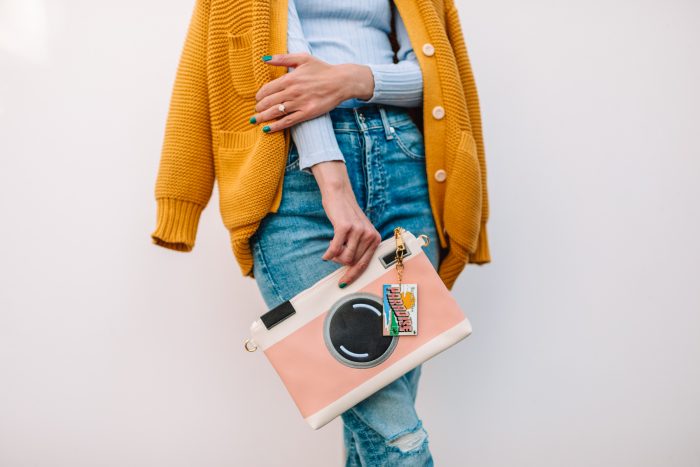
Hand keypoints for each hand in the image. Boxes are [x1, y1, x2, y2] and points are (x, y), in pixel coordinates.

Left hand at [251, 53, 373, 131]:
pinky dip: (275, 126)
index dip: (260, 95)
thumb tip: (265, 59)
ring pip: (276, 112)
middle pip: (269, 102)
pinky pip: (287, 121)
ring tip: (255, 121)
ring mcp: (299, 104)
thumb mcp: (303, 58)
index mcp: (290, 78)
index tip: (258, 99)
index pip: (267, 89)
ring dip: (263, 117)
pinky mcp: (307, 113)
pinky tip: (267, 129)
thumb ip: (283, 58)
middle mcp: (292, 92)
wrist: (341, 82)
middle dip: (259, 108)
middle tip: (256, 111)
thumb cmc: (322, 69)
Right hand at [312, 161, 381, 287]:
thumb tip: (350, 267)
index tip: (343, 283)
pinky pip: (335, 250)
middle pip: (352, 262)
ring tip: (333, 245)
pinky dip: (329, 254)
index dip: (353, 275)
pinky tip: (326, 253)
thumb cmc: (347, 215)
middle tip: (335, 251)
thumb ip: (360, 247)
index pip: (364, 264)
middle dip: (340, 261)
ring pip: (344, 258)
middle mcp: (370, 235)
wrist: (340, 194)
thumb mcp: (360, 231)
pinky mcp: (345, 227)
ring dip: (335, 256)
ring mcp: (358, 231)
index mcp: (375, 238)